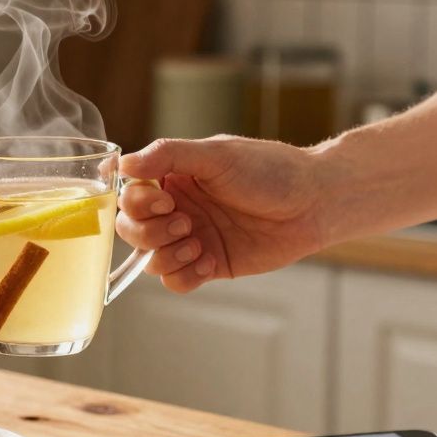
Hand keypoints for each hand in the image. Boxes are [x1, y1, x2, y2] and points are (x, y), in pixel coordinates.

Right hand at [116, 136, 326, 292]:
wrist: (314, 202)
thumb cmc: (270, 170)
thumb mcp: (216, 155)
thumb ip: (168, 156)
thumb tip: (123, 163)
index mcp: (173, 178)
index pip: (130, 196)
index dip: (138, 204)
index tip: (165, 201)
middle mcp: (178, 209)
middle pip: (132, 231)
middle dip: (149, 232)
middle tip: (185, 223)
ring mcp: (192, 239)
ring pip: (150, 260)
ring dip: (167, 256)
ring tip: (199, 244)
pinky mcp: (211, 265)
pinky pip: (177, 281)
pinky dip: (183, 276)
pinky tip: (208, 262)